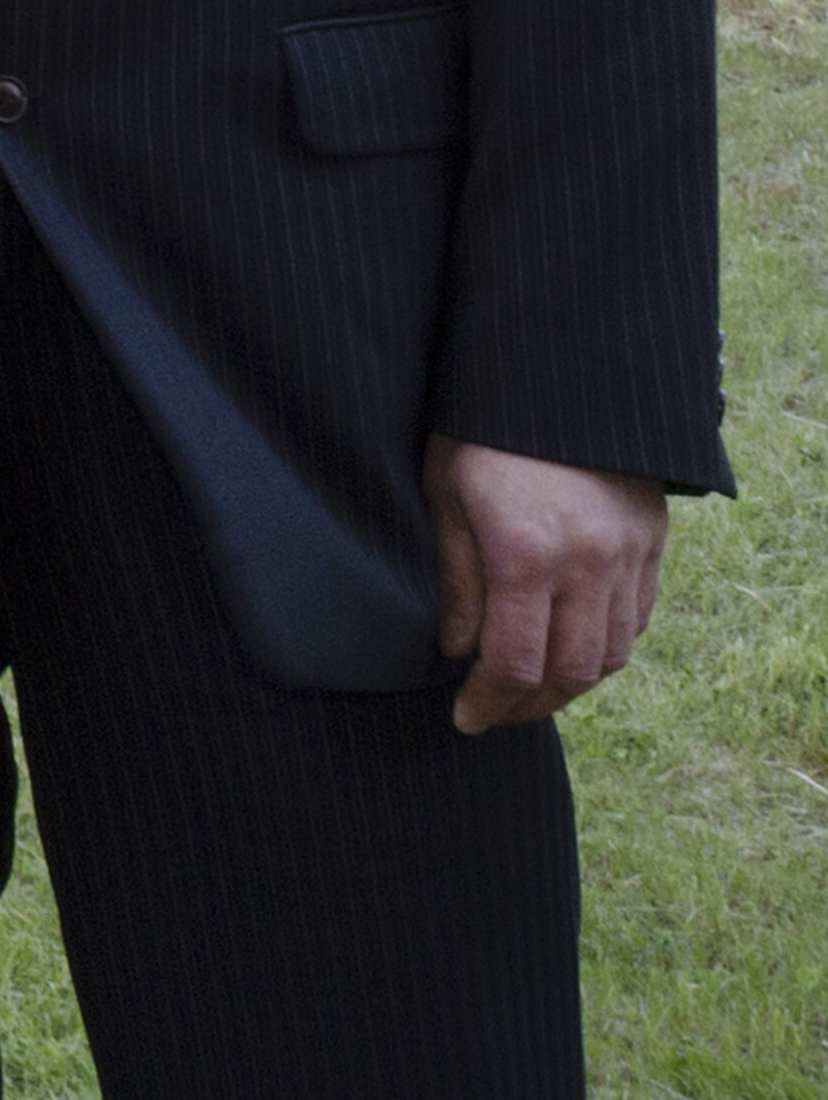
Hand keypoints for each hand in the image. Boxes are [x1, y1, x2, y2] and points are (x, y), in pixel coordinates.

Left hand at [426, 437, 672, 733]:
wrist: (561, 381)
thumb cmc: (481, 432)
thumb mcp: (445, 494)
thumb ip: (455, 578)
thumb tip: (459, 652)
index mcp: (527, 553)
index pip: (515, 662)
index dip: (489, 702)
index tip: (465, 718)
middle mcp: (588, 563)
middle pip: (570, 672)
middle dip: (529, 706)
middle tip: (493, 715)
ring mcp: (629, 556)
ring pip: (610, 655)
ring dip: (570, 686)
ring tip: (528, 693)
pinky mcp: (653, 544)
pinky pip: (636, 622)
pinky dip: (604, 651)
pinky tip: (569, 653)